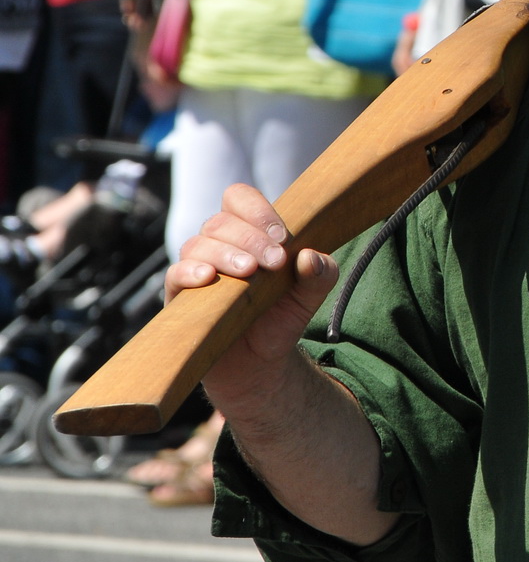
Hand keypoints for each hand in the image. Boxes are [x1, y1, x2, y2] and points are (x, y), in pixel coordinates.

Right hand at [165, 185, 339, 402]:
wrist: (259, 363)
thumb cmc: (281, 317)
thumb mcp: (311, 296)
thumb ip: (322, 273)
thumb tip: (310, 257)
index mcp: (248, 233)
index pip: (240, 199)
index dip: (258, 210)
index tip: (283, 237)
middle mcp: (218, 245)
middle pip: (221, 221)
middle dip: (251, 238)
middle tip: (275, 262)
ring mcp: (196, 268)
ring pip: (198, 244)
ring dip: (225, 253)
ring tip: (249, 272)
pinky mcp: (179, 296)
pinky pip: (174, 274)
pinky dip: (190, 272)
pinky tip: (208, 279)